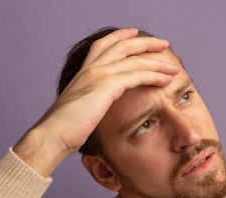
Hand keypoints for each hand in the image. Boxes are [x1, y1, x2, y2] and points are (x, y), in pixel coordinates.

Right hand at [14, 28, 179, 176]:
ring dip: (156, 61)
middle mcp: (90, 69)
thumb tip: (90, 113)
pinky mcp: (107, 86)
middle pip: (122, 45)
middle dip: (144, 43)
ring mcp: (98, 75)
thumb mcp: (77, 112)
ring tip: (173, 66)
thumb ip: (87, 106)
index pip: (102, 46)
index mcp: (81, 73)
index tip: (134, 34)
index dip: (119, 37)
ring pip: (134, 60)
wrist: (53, 135)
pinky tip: (166, 80)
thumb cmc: (62, 131)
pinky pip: (137, 75)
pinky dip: (154, 75)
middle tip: (162, 43)